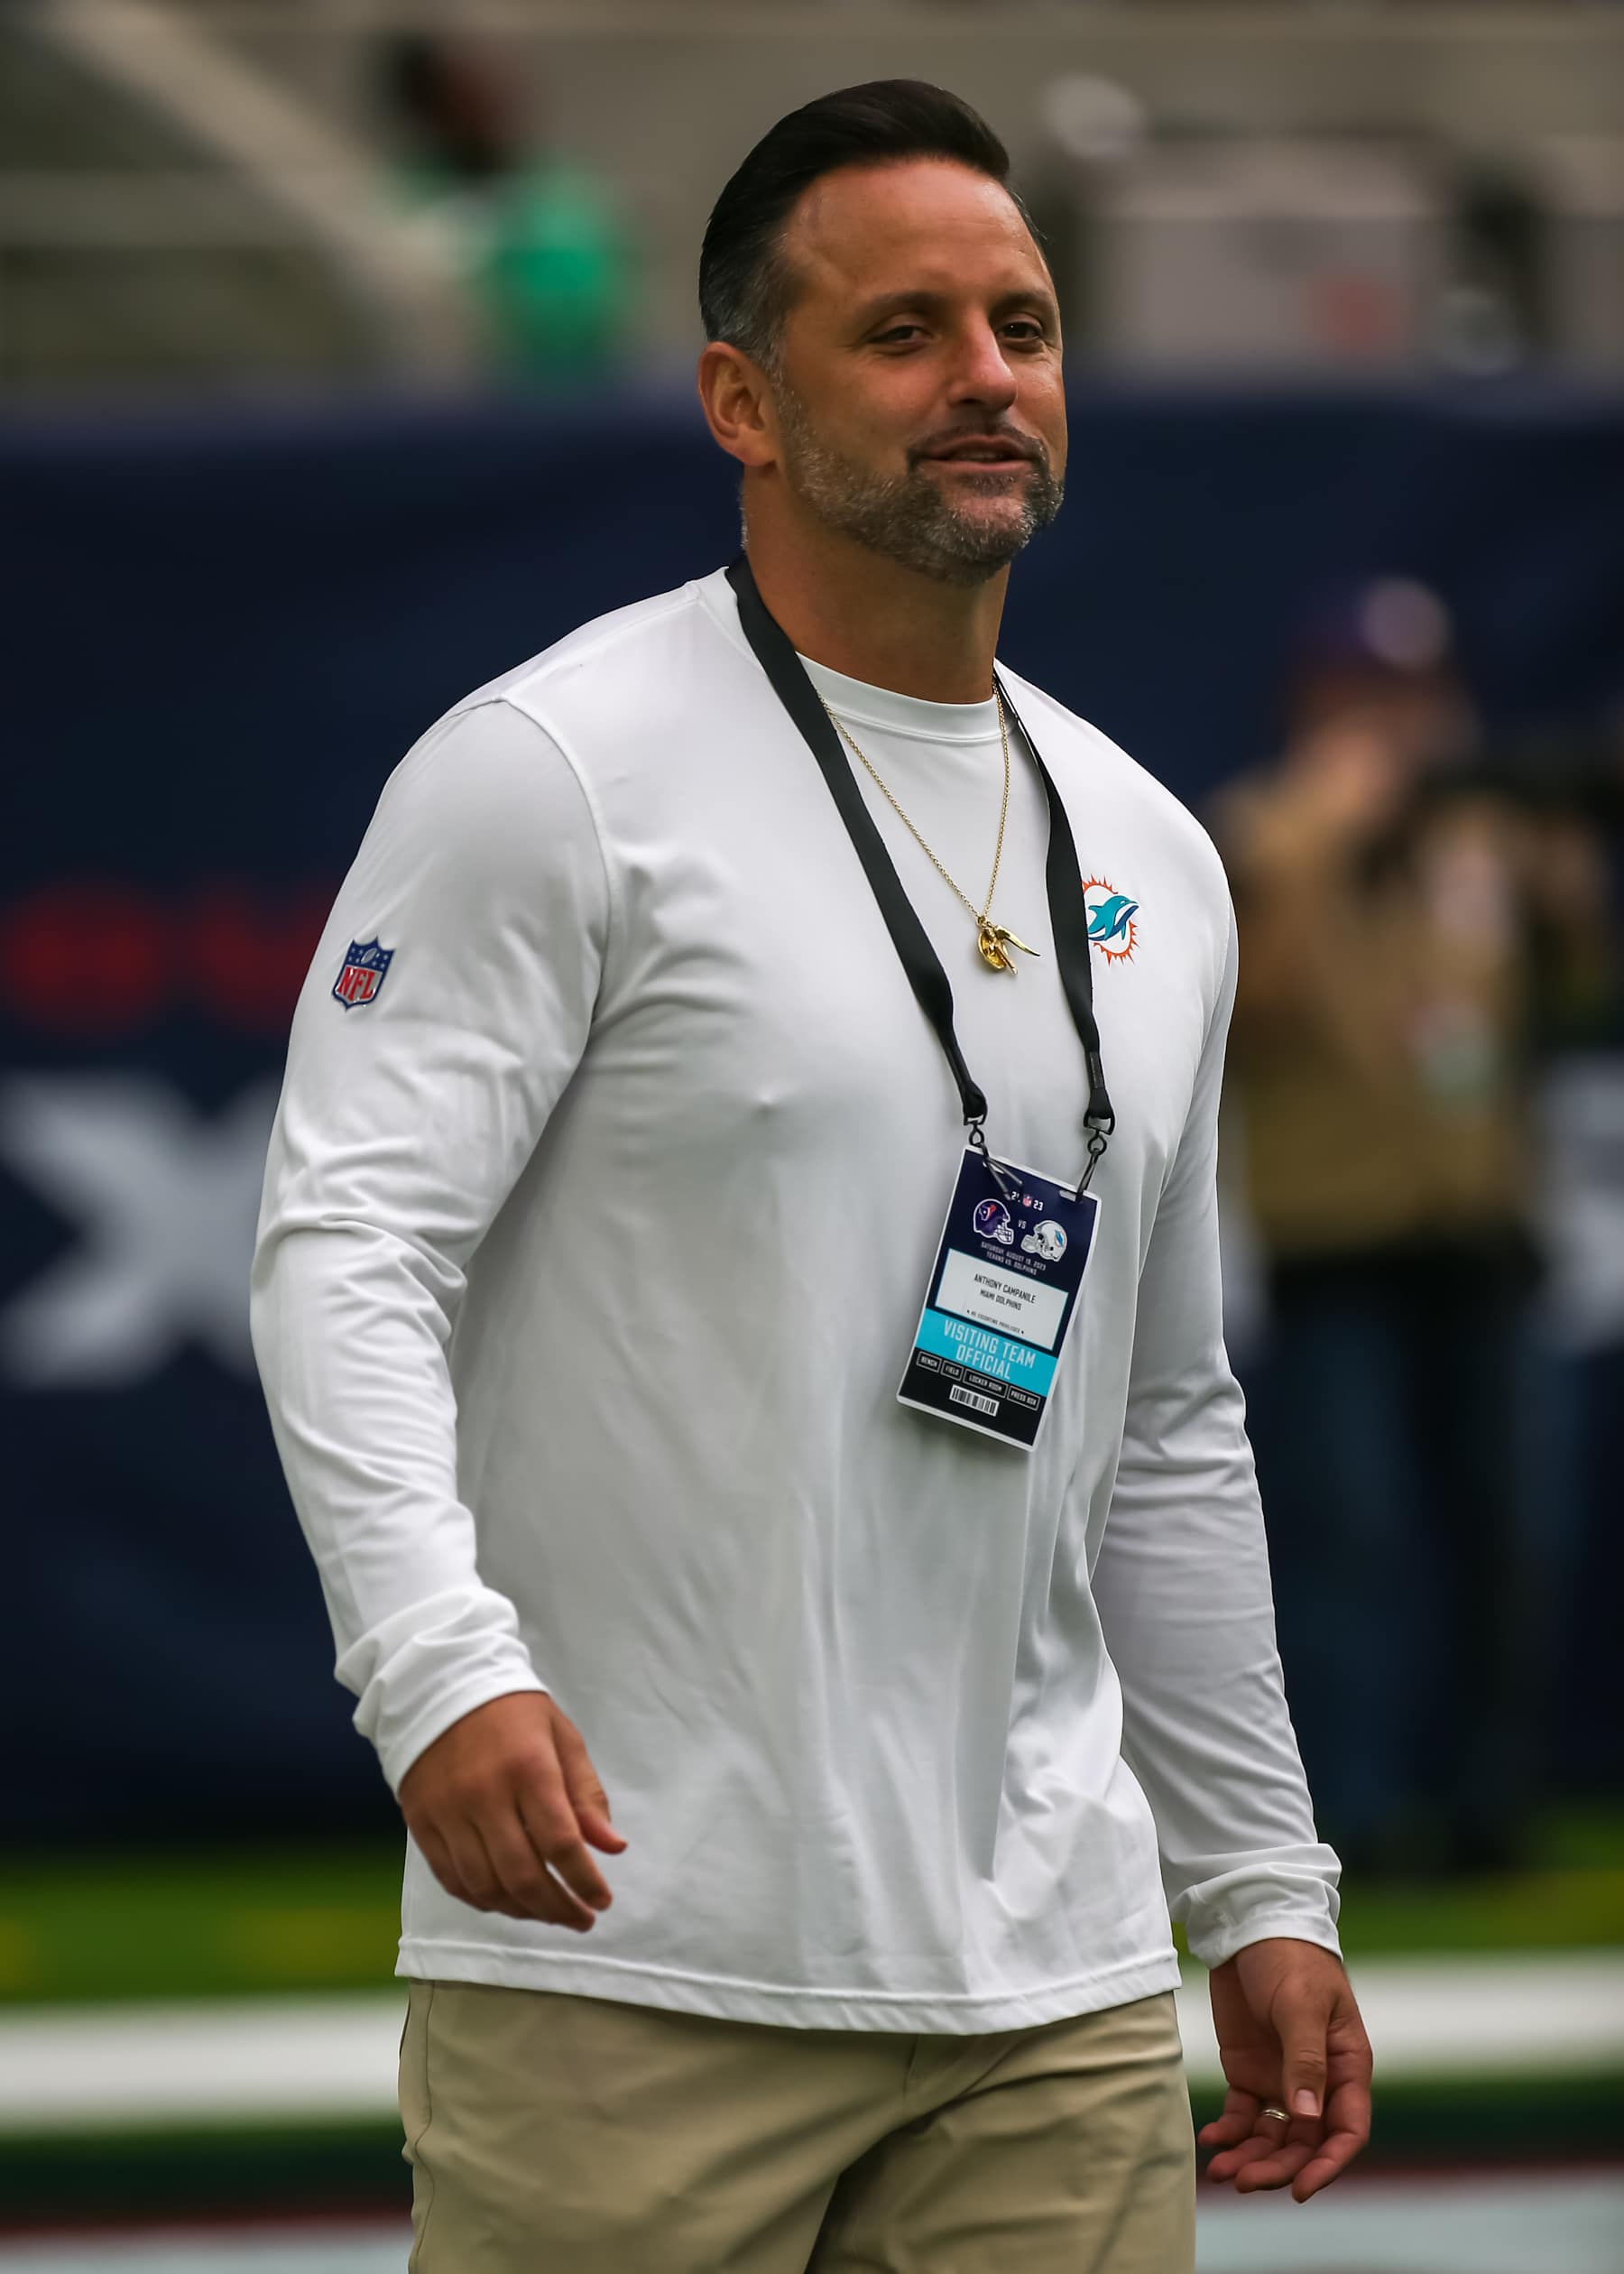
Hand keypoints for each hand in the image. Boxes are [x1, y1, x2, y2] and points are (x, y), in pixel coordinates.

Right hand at [398, 1692, 627, 1931]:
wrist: (442, 1684)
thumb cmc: (514, 1711)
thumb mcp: (562, 1738)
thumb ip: (586, 1794)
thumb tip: (612, 1848)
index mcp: (529, 1769)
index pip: (561, 1843)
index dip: (584, 1881)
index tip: (601, 1901)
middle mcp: (485, 1795)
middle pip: (523, 1875)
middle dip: (557, 1908)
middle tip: (579, 1919)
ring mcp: (448, 1812)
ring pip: (486, 1885)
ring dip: (522, 1911)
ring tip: (546, 1913)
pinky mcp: (421, 1822)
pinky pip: (452, 1878)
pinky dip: (481, 1900)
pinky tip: (505, 1903)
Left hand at [1199, 1938, 1371, 2201]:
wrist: (1250, 1924)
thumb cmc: (1290, 1958)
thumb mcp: (1301, 2005)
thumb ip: (1305, 2060)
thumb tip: (1307, 2117)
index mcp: (1345, 2066)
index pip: (1346, 2130)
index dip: (1327, 2165)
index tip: (1300, 2189)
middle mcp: (1318, 2081)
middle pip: (1304, 2143)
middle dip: (1278, 2168)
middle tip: (1244, 2180)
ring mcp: (1282, 2078)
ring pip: (1273, 2137)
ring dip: (1251, 2157)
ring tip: (1221, 2170)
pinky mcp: (1249, 2071)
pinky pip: (1243, 2115)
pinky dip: (1229, 2132)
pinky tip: (1210, 2141)